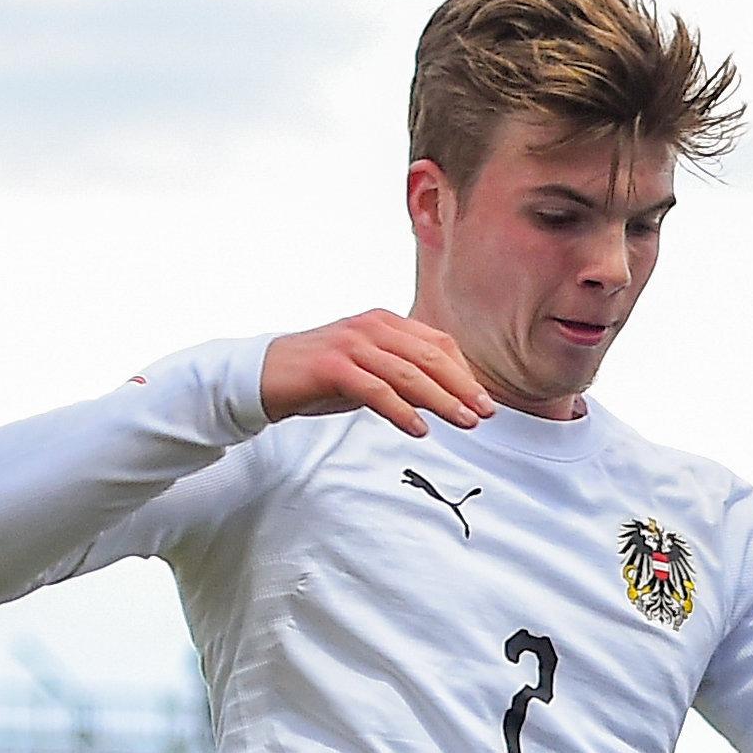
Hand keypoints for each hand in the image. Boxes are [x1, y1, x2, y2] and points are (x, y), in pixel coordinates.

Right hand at [259, 311, 494, 434]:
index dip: (465, 373)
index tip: (484, 399)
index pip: (438, 344)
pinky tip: (420, 430)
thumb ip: (406, 375)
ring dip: (441, 401)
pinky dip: (402, 412)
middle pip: (430, 358)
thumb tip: (449, 397)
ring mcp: (352, 345)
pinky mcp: (333, 368)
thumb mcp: (372, 369)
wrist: (268, 375)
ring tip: (464, 422)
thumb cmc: (323, 374)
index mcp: (385, 322)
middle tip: (485, 412)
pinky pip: (376, 391)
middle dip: (462, 387)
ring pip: (408, 374)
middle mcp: (371, 328)